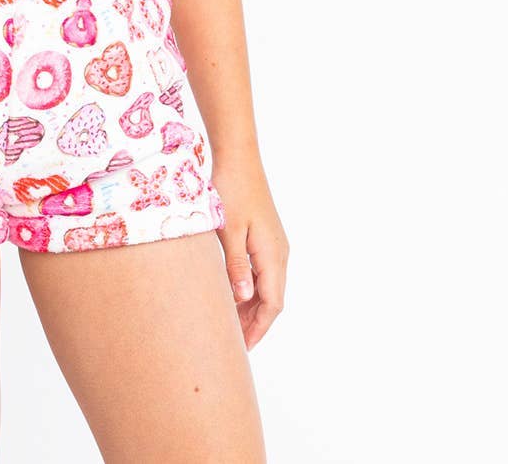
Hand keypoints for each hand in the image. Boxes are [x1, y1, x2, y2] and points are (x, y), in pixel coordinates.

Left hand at [212, 149, 288, 348]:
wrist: (239, 157)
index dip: (258, 328)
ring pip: (267, 285)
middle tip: (231, 341)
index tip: (242, 348)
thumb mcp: (229, 230)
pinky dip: (249, 287)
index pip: (272, 304)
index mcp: (273, 255)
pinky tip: (231, 292)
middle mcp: (279, 253)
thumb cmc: (231, 190)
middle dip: (254, 322)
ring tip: (229, 323)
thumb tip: (245, 299)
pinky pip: (262, 271)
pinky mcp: (265, 235)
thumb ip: (237, 265)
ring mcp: (273, 244)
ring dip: (251, 306)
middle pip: (271, 299)